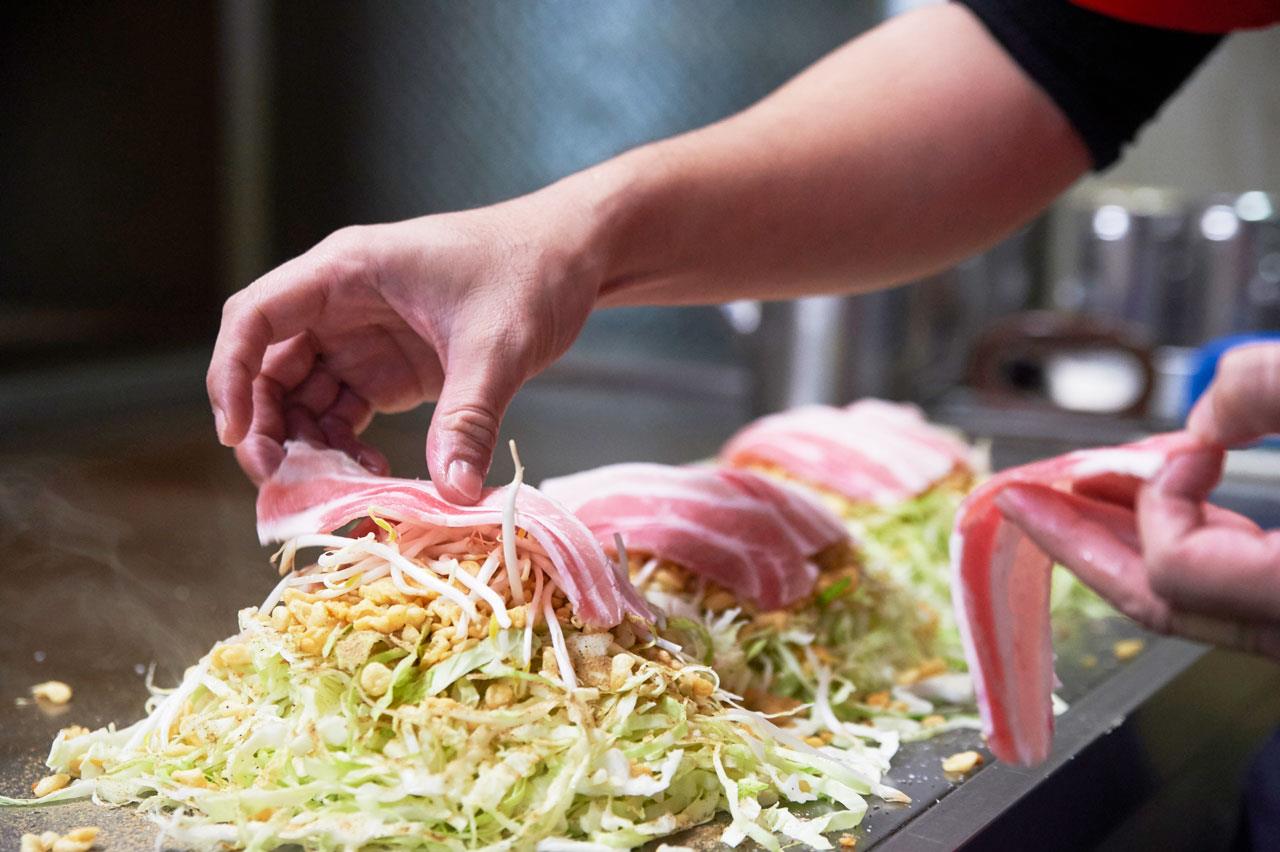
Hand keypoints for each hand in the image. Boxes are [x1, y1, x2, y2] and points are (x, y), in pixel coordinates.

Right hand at [207, 187, 603, 501]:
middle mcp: (341, 302)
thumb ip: (469, 417)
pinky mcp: (387, 367)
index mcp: (348, 270)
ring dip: (307, 446)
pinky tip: (373, 477)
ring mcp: (361, 336)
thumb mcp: (498, 345)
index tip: (238, 436)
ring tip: (336, 491)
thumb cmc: (531, 272)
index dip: (232, 375)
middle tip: (285, 485)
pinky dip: (344, 448)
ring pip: (302, 396)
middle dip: (267, 427)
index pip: (256, 316)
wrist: (574, 258)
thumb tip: (453, 492)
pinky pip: (343, 412)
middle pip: (268, 366)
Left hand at [996, 343, 1279, 659]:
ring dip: (1128, 534)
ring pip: (1195, 598)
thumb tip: (1202, 411)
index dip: (1158, 506)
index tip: (1188, 449)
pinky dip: (1188, 534)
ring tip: (1074, 487)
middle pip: (1163, 604)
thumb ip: (1266, 390)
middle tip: (1020, 501)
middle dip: (1082, 542)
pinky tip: (1158, 490)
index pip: (1175, 575)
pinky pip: (1231, 581)